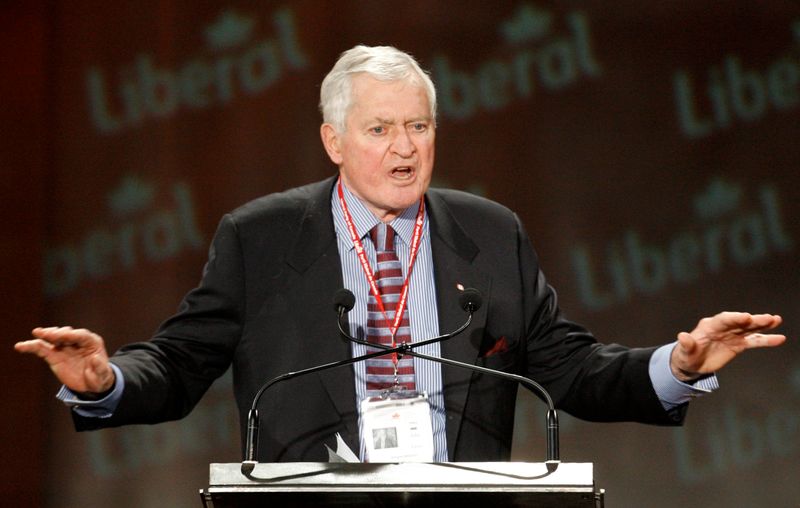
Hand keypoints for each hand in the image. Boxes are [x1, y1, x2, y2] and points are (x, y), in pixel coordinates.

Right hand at [15, 326, 114, 395]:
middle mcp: (77, 341)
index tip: (62, 334)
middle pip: (66, 334)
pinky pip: (42, 349)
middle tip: (47, 333)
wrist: (91, 384)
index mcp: (91, 342)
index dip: (72, 334)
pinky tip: (21, 346)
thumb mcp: (103, 374)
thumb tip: (96, 359)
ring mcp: (64, 347)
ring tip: (37, 333)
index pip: (81, 335)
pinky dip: (32, 347)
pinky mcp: (54, 355)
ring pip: (53, 339)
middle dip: (57, 333)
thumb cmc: (99, 377)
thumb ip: (101, 367)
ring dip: (45, 335)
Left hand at [671, 312, 785, 380]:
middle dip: (753, 320)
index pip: (723, 320)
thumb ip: (686, 344)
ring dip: (762, 324)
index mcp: (709, 326)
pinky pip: (754, 340)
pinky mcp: (738, 344)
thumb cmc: (686, 355)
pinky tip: (779, 338)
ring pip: (749, 328)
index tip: (747, 317)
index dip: (735, 318)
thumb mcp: (684, 352)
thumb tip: (682, 336)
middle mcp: (722, 327)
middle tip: (768, 318)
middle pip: (739, 321)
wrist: (692, 363)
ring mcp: (731, 334)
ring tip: (776, 320)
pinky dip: (766, 339)